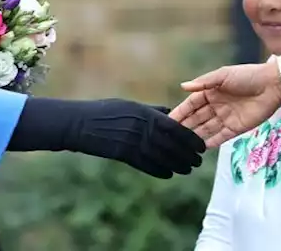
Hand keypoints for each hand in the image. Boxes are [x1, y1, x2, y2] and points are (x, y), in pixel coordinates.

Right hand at [72, 99, 206, 178]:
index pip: (174, 127)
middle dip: (187, 154)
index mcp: (144, 113)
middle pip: (171, 144)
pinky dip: (159, 170)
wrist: (80, 123)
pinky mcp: (122, 154)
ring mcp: (131, 141)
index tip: (200, 145)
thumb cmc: (104, 111)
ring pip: (161, 157)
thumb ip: (151, 110)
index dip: (189, 138)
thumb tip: (170, 113)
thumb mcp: (129, 105)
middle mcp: (141, 127)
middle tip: (198, 161)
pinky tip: (169, 174)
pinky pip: (146, 165)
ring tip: (187, 170)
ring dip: (177, 165)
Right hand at [169, 63, 280, 148]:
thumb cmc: (247, 75)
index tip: (168, 121)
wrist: (273, 85)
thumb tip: (183, 86)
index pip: (191, 104)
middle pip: (197, 118)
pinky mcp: (236, 128)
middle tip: (170, 137)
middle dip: (185, 127)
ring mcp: (226, 118)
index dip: (180, 112)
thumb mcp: (223, 75)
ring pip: (206, 129)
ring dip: (195, 136)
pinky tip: (200, 148)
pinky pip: (221, 137)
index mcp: (210, 92)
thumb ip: (203, 83)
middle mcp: (216, 106)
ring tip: (182, 144)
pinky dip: (211, 142)